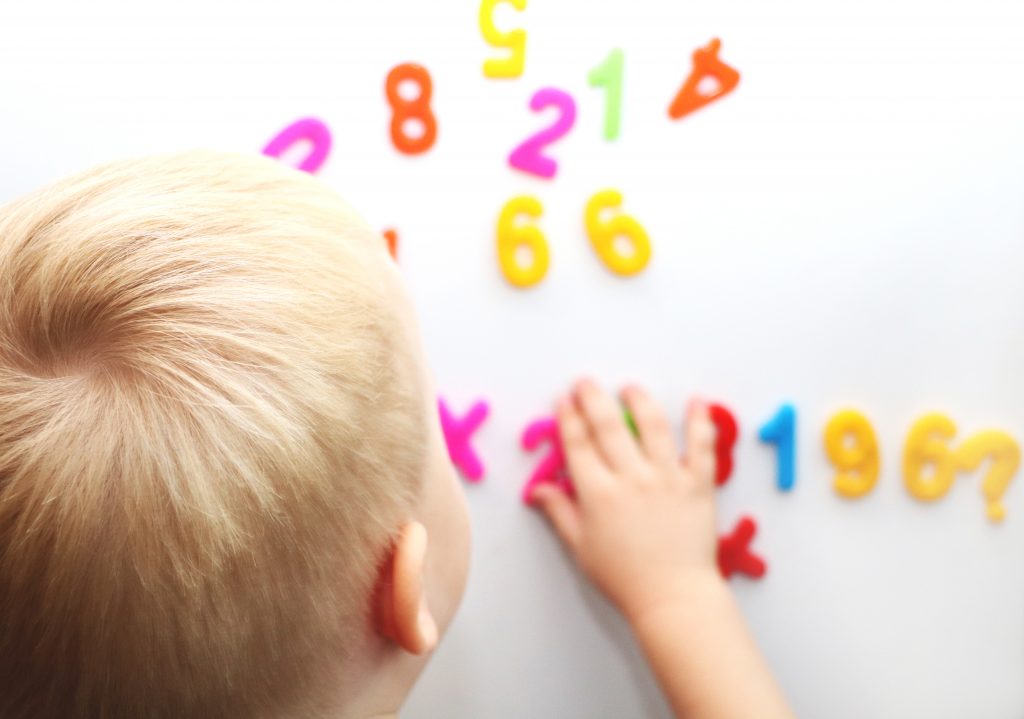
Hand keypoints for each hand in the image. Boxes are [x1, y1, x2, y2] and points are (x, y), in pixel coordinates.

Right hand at [530, 379, 722, 622]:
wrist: (672, 597)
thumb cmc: (624, 577)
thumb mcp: (581, 547)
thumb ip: (559, 512)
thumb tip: (536, 491)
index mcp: (598, 494)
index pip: (578, 445)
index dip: (568, 418)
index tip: (563, 401)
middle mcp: (631, 479)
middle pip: (608, 426)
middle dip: (593, 398)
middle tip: (586, 383)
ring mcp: (666, 479)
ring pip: (652, 426)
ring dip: (639, 401)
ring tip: (630, 388)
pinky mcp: (697, 485)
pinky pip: (701, 446)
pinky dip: (700, 421)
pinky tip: (696, 401)